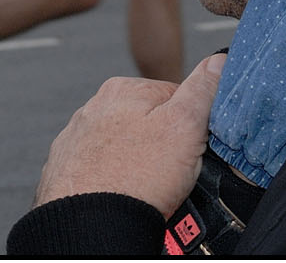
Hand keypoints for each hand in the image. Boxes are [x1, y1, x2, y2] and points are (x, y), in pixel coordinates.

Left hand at [33, 52, 225, 213]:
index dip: (190, 125)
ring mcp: (77, 139)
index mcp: (123, 89)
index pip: (172, 97)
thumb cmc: (135, 178)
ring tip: (146, 188)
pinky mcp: (67, 168)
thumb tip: (218, 61)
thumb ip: (202, 90)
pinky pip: (101, 168)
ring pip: (124, 147)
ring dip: (136, 163)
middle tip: (169, 173)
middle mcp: (94, 108)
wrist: (91, 224)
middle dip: (162, 146)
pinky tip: (123, 193)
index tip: (192, 147)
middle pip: (146, 123)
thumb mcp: (184, 127)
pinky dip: (113, 179)